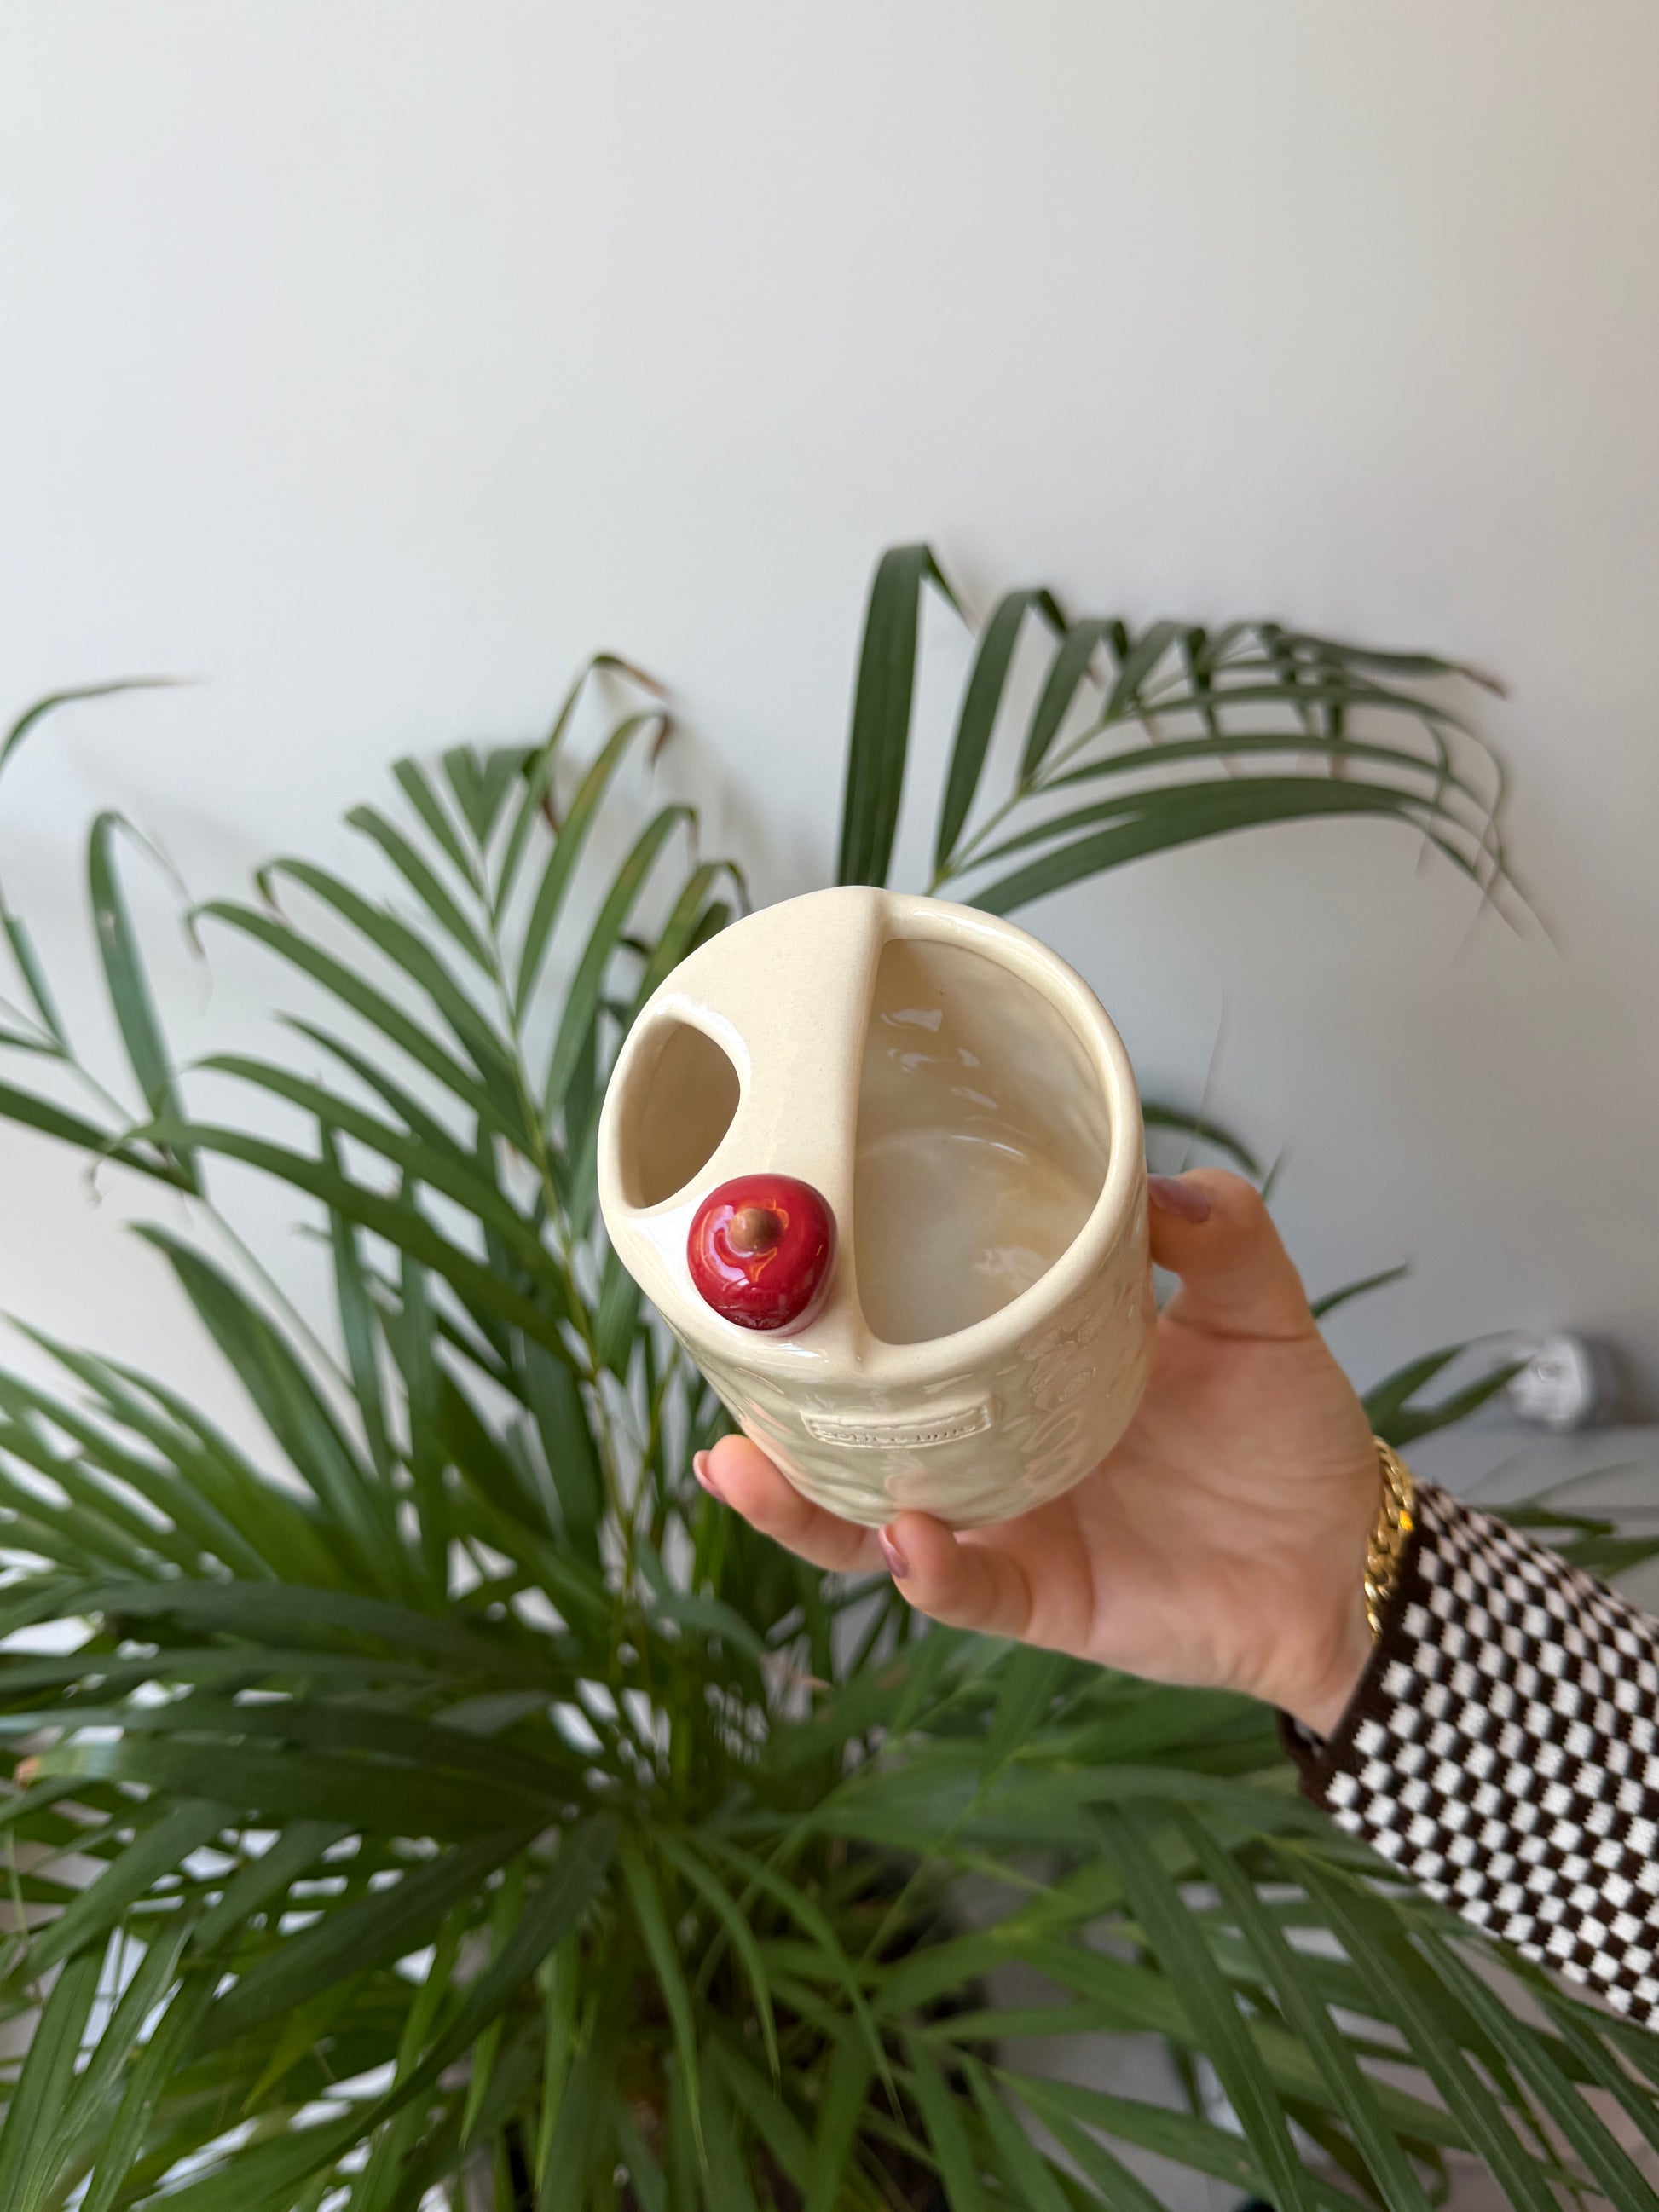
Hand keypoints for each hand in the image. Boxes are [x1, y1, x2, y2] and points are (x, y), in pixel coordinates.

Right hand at [697, 1170, 1381, 1734]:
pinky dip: (935, 1571)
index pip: (917, 1345)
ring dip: (805, 1507)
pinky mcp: (1047, 1599)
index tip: (780, 1264)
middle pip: (858, 1441)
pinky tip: (909, 1538)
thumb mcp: (1259, 1313)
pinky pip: (971, 1591)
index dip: (844, 1319)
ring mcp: (1013, 1528)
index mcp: (1029, 1375)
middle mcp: (999, 1452)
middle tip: (723, 1370)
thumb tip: (1159, 1176)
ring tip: (746, 1466)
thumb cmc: (1294, 1438)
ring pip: (875, 1527)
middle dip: (777, 1418)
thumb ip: (1221, 1236)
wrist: (1354, 1559)